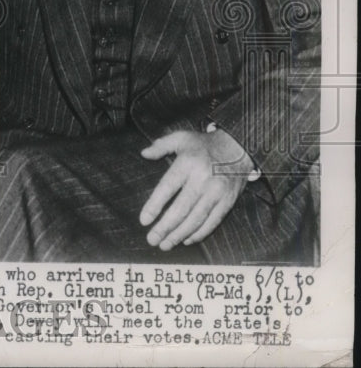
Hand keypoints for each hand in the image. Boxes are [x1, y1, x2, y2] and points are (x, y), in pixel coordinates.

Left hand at [139, 129, 254, 250]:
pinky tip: (186, 240)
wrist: (238, 148)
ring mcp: (217, 192)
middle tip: (152, 239)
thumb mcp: (182, 138)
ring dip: (179, 235)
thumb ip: (161, 145)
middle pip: (181, 209)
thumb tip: (144, 153)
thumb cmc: (204, 144)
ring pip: (196, 219)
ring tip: (165, 244)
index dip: (154, 206)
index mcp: (188, 163)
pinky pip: (212, 222)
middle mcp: (202, 179)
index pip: (167, 187)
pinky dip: (199, 234)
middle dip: (165, 227)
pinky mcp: (228, 202)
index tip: (144, 220)